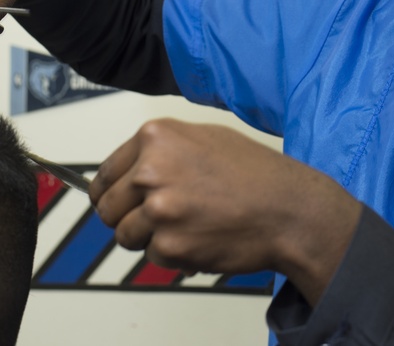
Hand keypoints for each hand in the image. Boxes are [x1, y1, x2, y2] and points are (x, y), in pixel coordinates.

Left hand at [89, 118, 361, 305]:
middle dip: (127, 217)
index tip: (114, 202)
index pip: (104, 174)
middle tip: (158, 219)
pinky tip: (201, 237)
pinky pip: (152, 256)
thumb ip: (161, 150)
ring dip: (150, 238)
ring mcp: (158, 209)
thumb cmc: (255, 173)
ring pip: (126, 235)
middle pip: (108, 208)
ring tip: (187, 226)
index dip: (109, 193)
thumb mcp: (205, 137)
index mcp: (155, 138)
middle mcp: (150, 170)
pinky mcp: (169, 245)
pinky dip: (172, 254)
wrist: (288, 208)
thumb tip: (128, 170)